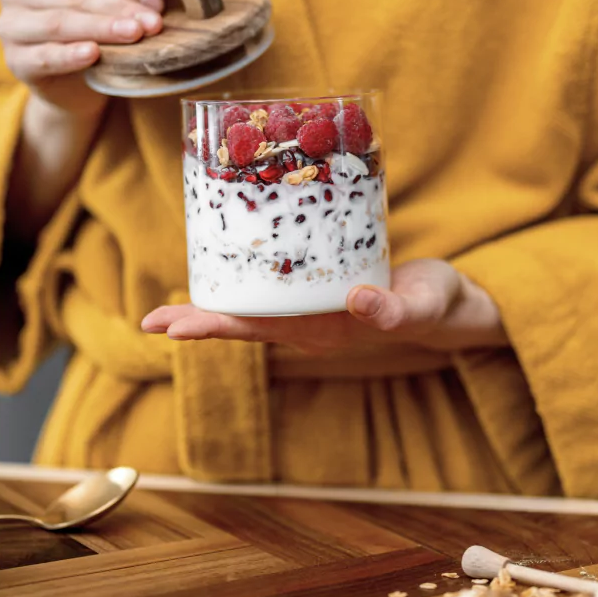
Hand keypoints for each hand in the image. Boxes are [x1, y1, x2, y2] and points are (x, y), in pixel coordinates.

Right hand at [0, 0, 175, 239]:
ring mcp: (11, 24)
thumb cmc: (96, 28)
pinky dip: (70, 55)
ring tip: (134, 35)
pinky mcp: (16, 61)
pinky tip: (93, 54)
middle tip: (152, 23)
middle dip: (117, 8)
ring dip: (100, 28)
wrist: (76, 80)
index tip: (156, 2)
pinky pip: (43, 56)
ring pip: (58, 23)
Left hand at [141, 259, 507, 353]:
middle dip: (196, 319)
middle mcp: (308, 324)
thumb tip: (359, 302)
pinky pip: (270, 286)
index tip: (172, 330)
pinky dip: (240, 278)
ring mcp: (310, 310)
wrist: (449, 304)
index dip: (213, 326)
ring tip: (166, 305)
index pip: (257, 330)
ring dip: (211, 303)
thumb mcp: (422, 303)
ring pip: (251, 307)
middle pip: (242, 323)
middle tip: (149, 320)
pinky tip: (221, 266)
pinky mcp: (316, 289)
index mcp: (323, 330)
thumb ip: (395, 309)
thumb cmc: (436, 304)